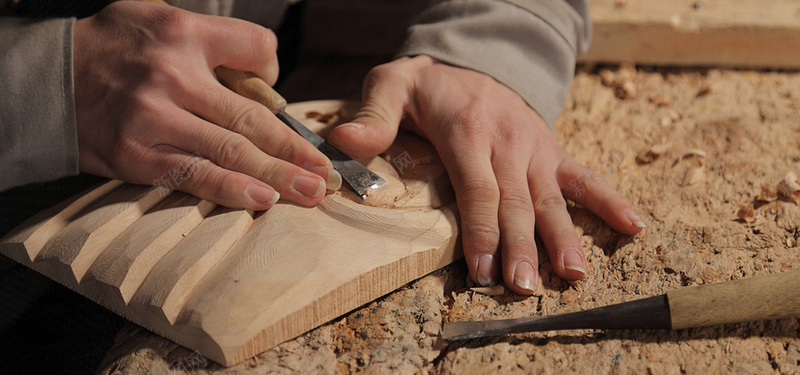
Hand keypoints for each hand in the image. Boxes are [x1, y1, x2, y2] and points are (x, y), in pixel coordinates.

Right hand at [73, 1, 338, 209]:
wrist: (47, 78)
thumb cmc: (113, 47)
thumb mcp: (158, 18)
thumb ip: (210, 42)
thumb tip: (261, 79)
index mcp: (184, 34)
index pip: (257, 49)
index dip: (274, 73)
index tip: (279, 97)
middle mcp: (173, 75)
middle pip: (252, 116)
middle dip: (295, 147)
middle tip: (326, 171)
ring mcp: (155, 118)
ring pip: (231, 151)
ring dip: (279, 175)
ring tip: (311, 192)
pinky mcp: (137, 155)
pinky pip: (195, 176)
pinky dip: (232, 190)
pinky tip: (264, 200)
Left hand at [329, 56, 644, 294]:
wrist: (476, 55)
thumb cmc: (429, 81)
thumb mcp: (393, 83)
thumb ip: (375, 114)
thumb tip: (347, 143)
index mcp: (467, 131)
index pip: (477, 187)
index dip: (481, 228)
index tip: (483, 267)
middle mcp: (507, 142)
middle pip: (516, 202)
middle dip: (521, 246)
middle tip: (524, 287)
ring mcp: (534, 148)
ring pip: (551, 197)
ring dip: (564, 236)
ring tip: (575, 274)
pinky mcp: (551, 151)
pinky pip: (584, 176)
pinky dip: (608, 201)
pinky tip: (632, 226)